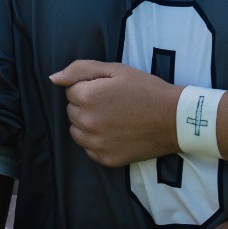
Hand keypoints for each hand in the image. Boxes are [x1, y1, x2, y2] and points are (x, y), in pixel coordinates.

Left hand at [50, 60, 179, 165]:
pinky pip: (88, 148)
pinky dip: (97, 141)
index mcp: (87, 97)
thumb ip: (80, 70)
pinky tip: (116, 133)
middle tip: (112, 103)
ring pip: (76, 131)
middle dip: (86, 105)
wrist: (174, 119)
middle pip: (72, 111)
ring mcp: (95, 143)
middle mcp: (87, 122)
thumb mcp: (115, 69)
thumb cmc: (146, 89)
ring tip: (113, 118)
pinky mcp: (105, 158)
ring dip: (88, 124)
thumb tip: (53, 78)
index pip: (70, 91)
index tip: (109, 89)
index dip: (89, 87)